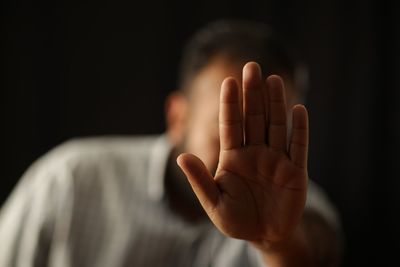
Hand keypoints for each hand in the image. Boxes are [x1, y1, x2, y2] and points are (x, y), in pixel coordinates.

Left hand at [177, 62, 308, 243]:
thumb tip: (181, 157)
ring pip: (276, 126)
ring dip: (275, 104)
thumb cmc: (236, 220)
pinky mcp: (296, 171)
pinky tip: (298, 110)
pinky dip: (300, 129)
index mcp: (233, 157)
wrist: (264, 235)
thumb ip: (200, 180)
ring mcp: (276, 160)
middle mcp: (255, 153)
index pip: (230, 125)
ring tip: (272, 80)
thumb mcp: (215, 203)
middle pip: (253, 118)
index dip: (230, 104)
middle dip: (252, 94)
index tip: (228, 82)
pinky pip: (299, 147)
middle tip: (251, 67)